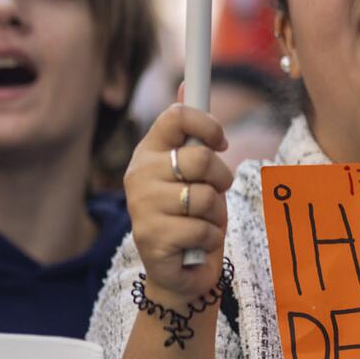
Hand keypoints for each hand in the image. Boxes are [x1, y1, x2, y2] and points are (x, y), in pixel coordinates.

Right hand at [123, 104, 232, 304]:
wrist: (179, 273)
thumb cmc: (190, 217)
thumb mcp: (194, 172)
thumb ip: (190, 133)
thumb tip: (187, 85)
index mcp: (147, 153)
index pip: (176, 118)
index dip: (208, 125)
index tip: (221, 143)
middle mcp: (138, 175)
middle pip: (200, 158)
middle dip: (220, 180)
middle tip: (213, 195)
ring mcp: (142, 207)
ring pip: (206, 197)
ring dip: (216, 215)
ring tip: (201, 224)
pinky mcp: (152, 238)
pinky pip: (203, 229)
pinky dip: (210, 240)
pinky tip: (194, 247)